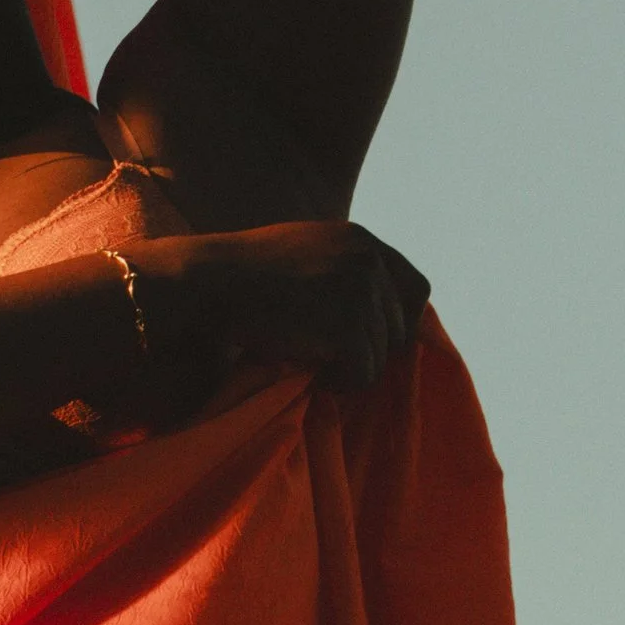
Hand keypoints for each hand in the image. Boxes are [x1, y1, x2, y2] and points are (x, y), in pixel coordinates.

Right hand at [161, 221, 429, 392]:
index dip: (397, 321)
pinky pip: (363, 375)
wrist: (208, 287)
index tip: (369, 340)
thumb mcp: (301, 257)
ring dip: (349, 367)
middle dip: (371, 349)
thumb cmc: (240, 280)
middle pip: (402, 328)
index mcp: (361, 241)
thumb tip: (372, 313)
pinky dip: (338, 383)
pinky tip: (308, 370)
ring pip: (381, 357)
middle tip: (328, 354)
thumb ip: (341, 272)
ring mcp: (362, 291)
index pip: (416, 288)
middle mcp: (369, 260)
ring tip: (308, 358)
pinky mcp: (349, 326)